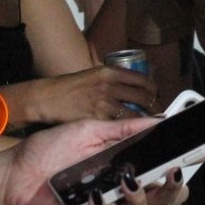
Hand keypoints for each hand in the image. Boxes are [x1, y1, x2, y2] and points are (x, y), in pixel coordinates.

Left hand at [0, 119, 188, 204]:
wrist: (15, 171)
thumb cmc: (50, 148)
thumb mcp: (90, 129)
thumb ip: (124, 128)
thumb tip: (158, 119)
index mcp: (127, 164)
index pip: (164, 169)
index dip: (185, 165)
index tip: (203, 153)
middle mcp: (121, 187)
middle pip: (163, 201)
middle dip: (172, 190)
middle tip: (168, 173)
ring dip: (140, 199)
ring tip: (128, 181)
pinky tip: (93, 198)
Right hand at [34, 65, 158, 123]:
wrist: (48, 97)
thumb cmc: (69, 87)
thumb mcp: (93, 74)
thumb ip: (112, 80)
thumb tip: (131, 87)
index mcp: (109, 72)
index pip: (142, 79)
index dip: (153, 89)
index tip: (156, 95)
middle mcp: (109, 85)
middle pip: (144, 96)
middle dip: (153, 106)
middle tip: (156, 113)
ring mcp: (104, 103)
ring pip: (135, 113)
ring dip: (144, 120)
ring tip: (147, 125)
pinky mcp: (97, 119)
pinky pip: (120, 126)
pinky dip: (129, 130)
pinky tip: (132, 133)